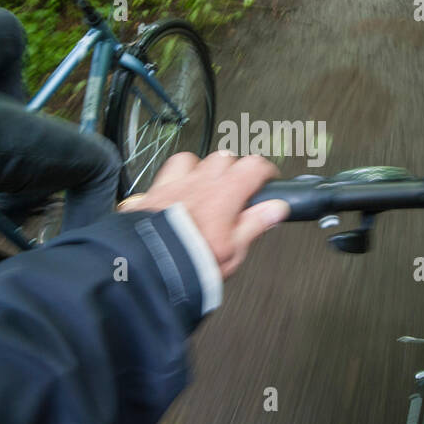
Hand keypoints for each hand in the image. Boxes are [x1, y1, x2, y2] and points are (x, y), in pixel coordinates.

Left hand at [118, 152, 288, 278]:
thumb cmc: (189, 261)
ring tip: (212, 185)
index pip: (254, 166)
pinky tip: (184, 183)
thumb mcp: (234, 250)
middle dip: (236, 170)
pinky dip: (182, 171)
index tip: (268, 179)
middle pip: (227, 159)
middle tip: (240, 189)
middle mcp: (201, 182)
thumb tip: (276, 208)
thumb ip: (255, 224)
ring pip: (199, 159)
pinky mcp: (157, 190)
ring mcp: (177, 184)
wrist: (148, 265)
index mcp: (225, 194)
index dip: (265, 171)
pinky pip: (173, 167)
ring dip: (208, 169)